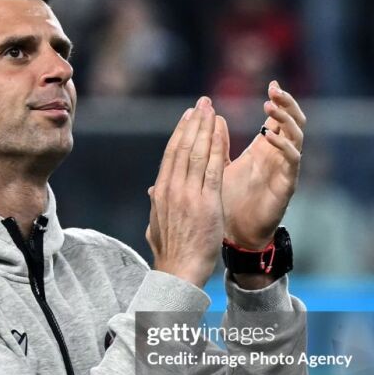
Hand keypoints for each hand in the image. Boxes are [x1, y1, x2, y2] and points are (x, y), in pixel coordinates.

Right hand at [146, 96, 226, 287]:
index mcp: (160, 192)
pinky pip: (212, 168)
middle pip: (183, 147)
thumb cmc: (171, 253)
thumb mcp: (156, 225)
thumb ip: (157, 205)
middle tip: (202, 103)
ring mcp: (188, 194)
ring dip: (205, 128)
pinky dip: (216, 147)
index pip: (171, 155)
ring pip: (197, 152)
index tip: (189, 117)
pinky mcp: (206, 202)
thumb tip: (152, 193)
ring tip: (212, 109)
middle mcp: (172, 189)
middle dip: (194, 122)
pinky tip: (221, 131)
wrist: (179, 271)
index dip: (181, 133)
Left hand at [221, 80, 304, 249]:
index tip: (273, 82)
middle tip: (276, 89)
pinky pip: (292, 160)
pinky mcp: (286, 185)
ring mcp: (285, 169)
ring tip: (271, 106)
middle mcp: (278, 156)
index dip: (279, 101)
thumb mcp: (220, 166)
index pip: (278, 119)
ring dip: (286, 120)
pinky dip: (283, 146)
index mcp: (264, 149)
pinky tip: (270, 137)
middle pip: (293, 122)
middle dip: (287, 104)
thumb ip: (218, 143)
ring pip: (297, 137)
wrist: (235, 233)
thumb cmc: (229, 201)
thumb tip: (211, 117)